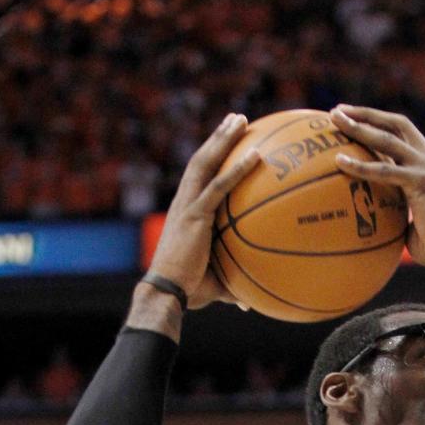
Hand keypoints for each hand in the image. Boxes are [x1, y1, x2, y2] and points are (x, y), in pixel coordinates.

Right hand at [148, 113, 260, 308]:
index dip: (213, 156)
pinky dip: (237, 169)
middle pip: (202, 160)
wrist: (168, 292)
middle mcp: (184, 201)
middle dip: (219, 137)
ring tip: (241, 120)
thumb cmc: (190, 291)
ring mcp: (188, 205)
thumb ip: (234, 286)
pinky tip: (255, 155)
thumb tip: (249, 305)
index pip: (200, 176)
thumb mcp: (217, 282)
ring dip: (224, 139)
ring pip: (206, 163)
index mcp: (186, 211)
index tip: (228, 140)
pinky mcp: (195, 215)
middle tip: (237, 118)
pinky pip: (219, 187)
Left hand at [329, 106, 424, 266]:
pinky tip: (340, 161)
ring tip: (334, 122)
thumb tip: (368, 208)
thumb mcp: (412, 212)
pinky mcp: (421, 183)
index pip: (401, 129)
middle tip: (336, 112)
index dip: (376, 119)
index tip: (351, 115)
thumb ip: (395, 200)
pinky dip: (361, 165)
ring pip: (387, 140)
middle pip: (394, 124)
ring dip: (359, 128)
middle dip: (364, 114)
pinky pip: (385, 171)